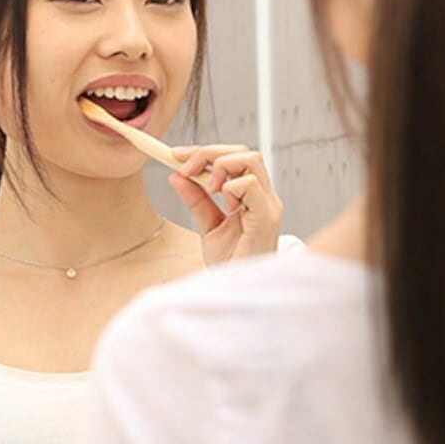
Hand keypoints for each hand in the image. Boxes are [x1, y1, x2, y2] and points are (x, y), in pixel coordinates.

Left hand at [168, 144, 283, 265]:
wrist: (238, 291)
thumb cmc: (231, 263)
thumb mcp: (208, 226)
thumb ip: (196, 200)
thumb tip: (176, 175)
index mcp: (252, 197)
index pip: (235, 159)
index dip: (205, 152)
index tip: (177, 155)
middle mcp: (263, 197)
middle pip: (244, 153)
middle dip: (210, 153)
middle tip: (184, 166)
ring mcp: (268, 205)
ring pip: (251, 160)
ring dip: (221, 166)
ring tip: (208, 187)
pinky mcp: (266, 217)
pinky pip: (251, 185)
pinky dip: (230, 186)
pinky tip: (223, 202)